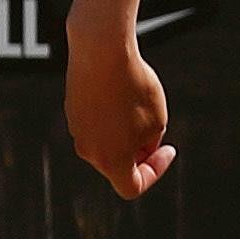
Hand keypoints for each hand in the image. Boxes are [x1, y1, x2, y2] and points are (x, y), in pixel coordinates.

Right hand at [65, 11, 174, 200]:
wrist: (101, 51)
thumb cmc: (134, 87)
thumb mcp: (157, 120)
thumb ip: (148, 144)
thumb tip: (138, 149)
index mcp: (110, 161)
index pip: (132, 187)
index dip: (155, 172)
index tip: (168, 149)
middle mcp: (88, 150)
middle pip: (119, 165)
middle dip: (141, 152)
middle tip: (157, 128)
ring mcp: (76, 130)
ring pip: (108, 142)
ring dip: (127, 133)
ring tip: (138, 104)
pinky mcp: (72, 110)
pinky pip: (98, 122)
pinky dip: (113, 116)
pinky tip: (122, 92)